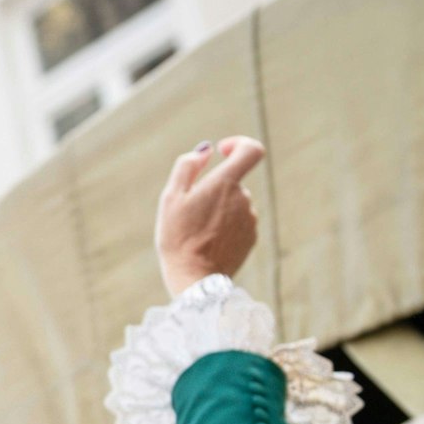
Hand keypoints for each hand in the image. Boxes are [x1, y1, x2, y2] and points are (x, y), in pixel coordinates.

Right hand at [155, 136, 263, 295]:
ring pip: (234, 203)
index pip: (251, 150)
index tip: (222, 151)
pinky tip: (207, 242)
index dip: (239, 144)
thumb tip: (206, 150)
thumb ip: (187, 166)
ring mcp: (250, 219)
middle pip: (233, 181)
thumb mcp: (171, 197)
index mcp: (225, 183)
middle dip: (213, 188)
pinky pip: (238, 222)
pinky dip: (224, 225)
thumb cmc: (178, 237)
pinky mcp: (251, 238)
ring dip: (218, 209)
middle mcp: (243, 199)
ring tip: (197, 231)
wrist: (194, 279)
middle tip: (189, 210)